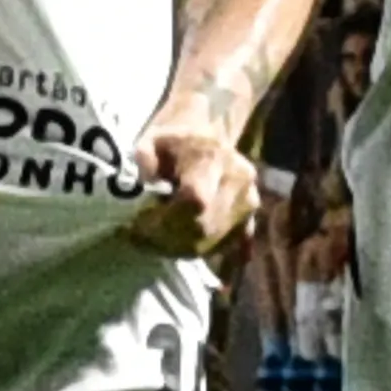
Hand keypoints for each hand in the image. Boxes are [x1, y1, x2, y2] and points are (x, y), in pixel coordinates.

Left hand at [124, 94, 258, 257]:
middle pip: (204, 227)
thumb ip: (144, 157)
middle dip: (169, 241)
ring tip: (157, 244)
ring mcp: (249, 202)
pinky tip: (185, 251)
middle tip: (142, 241)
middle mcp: (238, 181)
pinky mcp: (251, 218)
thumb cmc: (174, 142)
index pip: (195, 200)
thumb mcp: (152, 140)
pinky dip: (207, 253)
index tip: (139, 227)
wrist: (208, 137)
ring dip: (182, 250)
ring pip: (214, 242)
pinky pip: (232, 246)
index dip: (166, 220)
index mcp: (213, 158)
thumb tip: (147, 180)